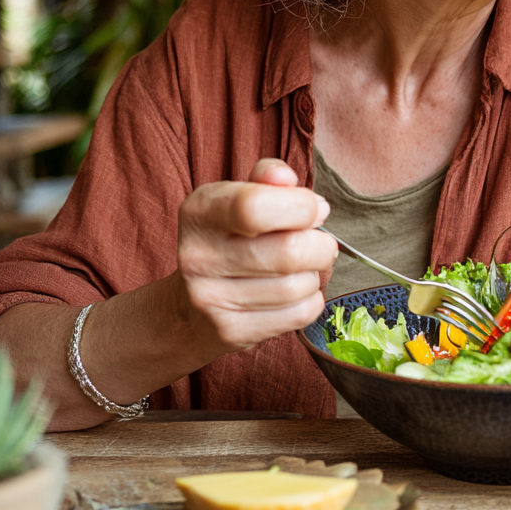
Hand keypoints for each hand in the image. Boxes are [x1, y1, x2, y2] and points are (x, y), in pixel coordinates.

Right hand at [174, 159, 335, 358]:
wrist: (189, 307)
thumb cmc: (230, 240)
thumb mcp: (239, 197)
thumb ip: (267, 178)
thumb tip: (285, 178)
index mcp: (200, 211)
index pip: (256, 206)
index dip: (301, 207)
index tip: (315, 209)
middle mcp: (198, 255)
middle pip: (289, 251)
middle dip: (321, 245)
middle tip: (319, 243)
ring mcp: (212, 298)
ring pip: (299, 286)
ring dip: (316, 274)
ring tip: (304, 268)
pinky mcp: (232, 331)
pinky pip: (300, 314)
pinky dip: (312, 300)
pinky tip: (297, 292)